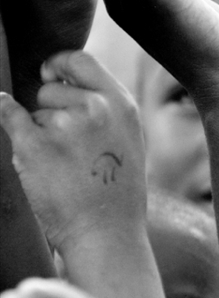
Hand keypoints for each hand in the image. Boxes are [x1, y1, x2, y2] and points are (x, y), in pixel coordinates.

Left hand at [0, 50, 145, 254]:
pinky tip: (2, 109)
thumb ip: (105, 111)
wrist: (107, 236)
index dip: (59, 64)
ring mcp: (63, 125)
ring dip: (40, 134)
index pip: (80, 61)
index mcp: (120, 105)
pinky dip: (4, 113)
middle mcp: (94, 108)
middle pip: (51, 90)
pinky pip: (9, 115)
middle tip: (68, 151)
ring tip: (63, 169)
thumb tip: (63, 83)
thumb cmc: (118, 197)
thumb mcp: (128, 143)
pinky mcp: (34, 144)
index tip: (49, 75)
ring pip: (35, 114)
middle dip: (50, 112)